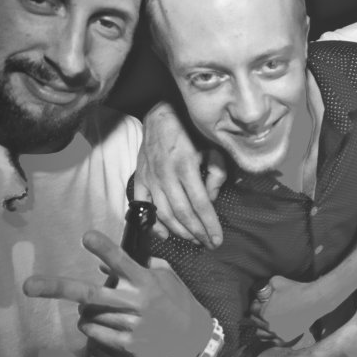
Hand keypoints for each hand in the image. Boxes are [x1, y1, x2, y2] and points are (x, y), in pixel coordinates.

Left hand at [23, 230, 211, 356]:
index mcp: (145, 282)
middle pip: (90, 294)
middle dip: (58, 288)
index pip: (122, 261)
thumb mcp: (165, 277)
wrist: (192, 338)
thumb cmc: (177, 302)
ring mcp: (130, 326)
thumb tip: (104, 265)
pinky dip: (91, 325)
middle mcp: (136, 303)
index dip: (104, 249)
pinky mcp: (127, 346)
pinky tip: (100, 322)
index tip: (86, 236)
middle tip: (29, 286)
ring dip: (86, 309)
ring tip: (101, 307)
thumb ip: (138, 266)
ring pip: (89, 314)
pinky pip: (94, 332)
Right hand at [133, 101, 226, 248]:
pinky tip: (163, 233)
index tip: (217, 240)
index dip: (209, 225)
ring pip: (162, 212)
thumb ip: (216, 173)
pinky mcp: (139, 177)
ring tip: (193, 240)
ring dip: (178, 230)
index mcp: (185, 165)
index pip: (200, 203)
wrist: (161, 112)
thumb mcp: (212, 147)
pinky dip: (151, 221)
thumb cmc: (192, 129)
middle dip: (196, 232)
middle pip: (181, 212)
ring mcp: (150, 177)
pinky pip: (141, 204)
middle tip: (208, 244)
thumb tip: (210, 199)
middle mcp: (166, 174)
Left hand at [250, 275, 330, 344]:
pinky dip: (271, 337)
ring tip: (267, 322)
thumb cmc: (296, 290)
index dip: (256, 304)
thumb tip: (262, 289)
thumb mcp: (276, 281)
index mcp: (264, 312)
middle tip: (264, 310)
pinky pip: (273, 341)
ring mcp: (278, 334)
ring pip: (261, 334)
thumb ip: (265, 286)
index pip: (252, 309)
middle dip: (258, 315)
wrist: (314, 301)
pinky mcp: (286, 339)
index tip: (260, 302)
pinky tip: (274, 331)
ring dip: (261, 328)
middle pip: (255, 322)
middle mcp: (269, 326)